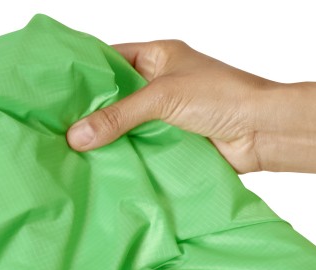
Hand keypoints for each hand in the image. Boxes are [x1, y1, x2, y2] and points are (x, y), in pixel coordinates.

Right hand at [66, 39, 271, 172]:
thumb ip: (118, 116)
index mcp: (156, 56)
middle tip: (55, 126)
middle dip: (89, 112)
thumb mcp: (162, 98)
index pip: (110, 59)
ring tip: (69, 150)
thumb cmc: (222, 97)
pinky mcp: (170, 142)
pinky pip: (139, 148)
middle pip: (114, 97)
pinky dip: (124, 156)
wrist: (262, 132)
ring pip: (125, 126)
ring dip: (106, 139)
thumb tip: (75, 136)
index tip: (54, 89)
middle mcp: (158, 83)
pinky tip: (100, 167)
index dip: (83, 73)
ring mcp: (164, 115)